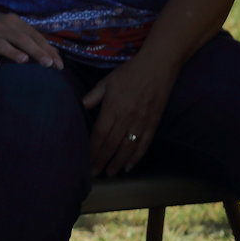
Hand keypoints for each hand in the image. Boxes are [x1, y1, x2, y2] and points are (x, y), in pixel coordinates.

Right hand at [0, 10, 63, 70]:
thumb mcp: (10, 26)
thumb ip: (29, 37)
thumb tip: (53, 53)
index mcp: (12, 22)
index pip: (33, 35)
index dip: (47, 49)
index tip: (59, 64)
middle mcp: (1, 27)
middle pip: (21, 39)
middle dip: (36, 51)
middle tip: (49, 64)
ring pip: (2, 44)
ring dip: (13, 52)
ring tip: (24, 60)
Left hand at [81, 53, 173, 176]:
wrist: (157, 67)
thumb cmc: (130, 72)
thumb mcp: (108, 81)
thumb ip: (95, 95)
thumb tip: (82, 105)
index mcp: (113, 107)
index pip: (100, 133)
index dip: (93, 148)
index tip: (87, 159)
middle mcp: (127, 117)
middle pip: (112, 144)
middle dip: (102, 160)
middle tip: (95, 173)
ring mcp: (141, 122)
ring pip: (128, 148)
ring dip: (118, 162)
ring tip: (110, 173)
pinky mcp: (153, 123)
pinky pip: (144, 144)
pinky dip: (136, 157)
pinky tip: (129, 166)